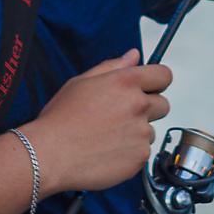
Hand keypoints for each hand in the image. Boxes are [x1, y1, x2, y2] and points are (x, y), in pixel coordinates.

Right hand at [22, 49, 171, 193]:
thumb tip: (134, 56)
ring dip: (136, 134)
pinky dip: (130, 154)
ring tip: (107, 137)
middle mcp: (138, 105)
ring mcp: (141, 133)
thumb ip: (113, 66)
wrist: (49, 154)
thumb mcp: (82, 82)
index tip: (149, 89)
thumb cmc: (60, 120)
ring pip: (150, 131)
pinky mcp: (139, 158)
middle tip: (120, 117)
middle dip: (147, 109)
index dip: (156, 82)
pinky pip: (142, 153)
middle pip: (163, 104)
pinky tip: (107, 152)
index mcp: (125, 82)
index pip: (164, 75)